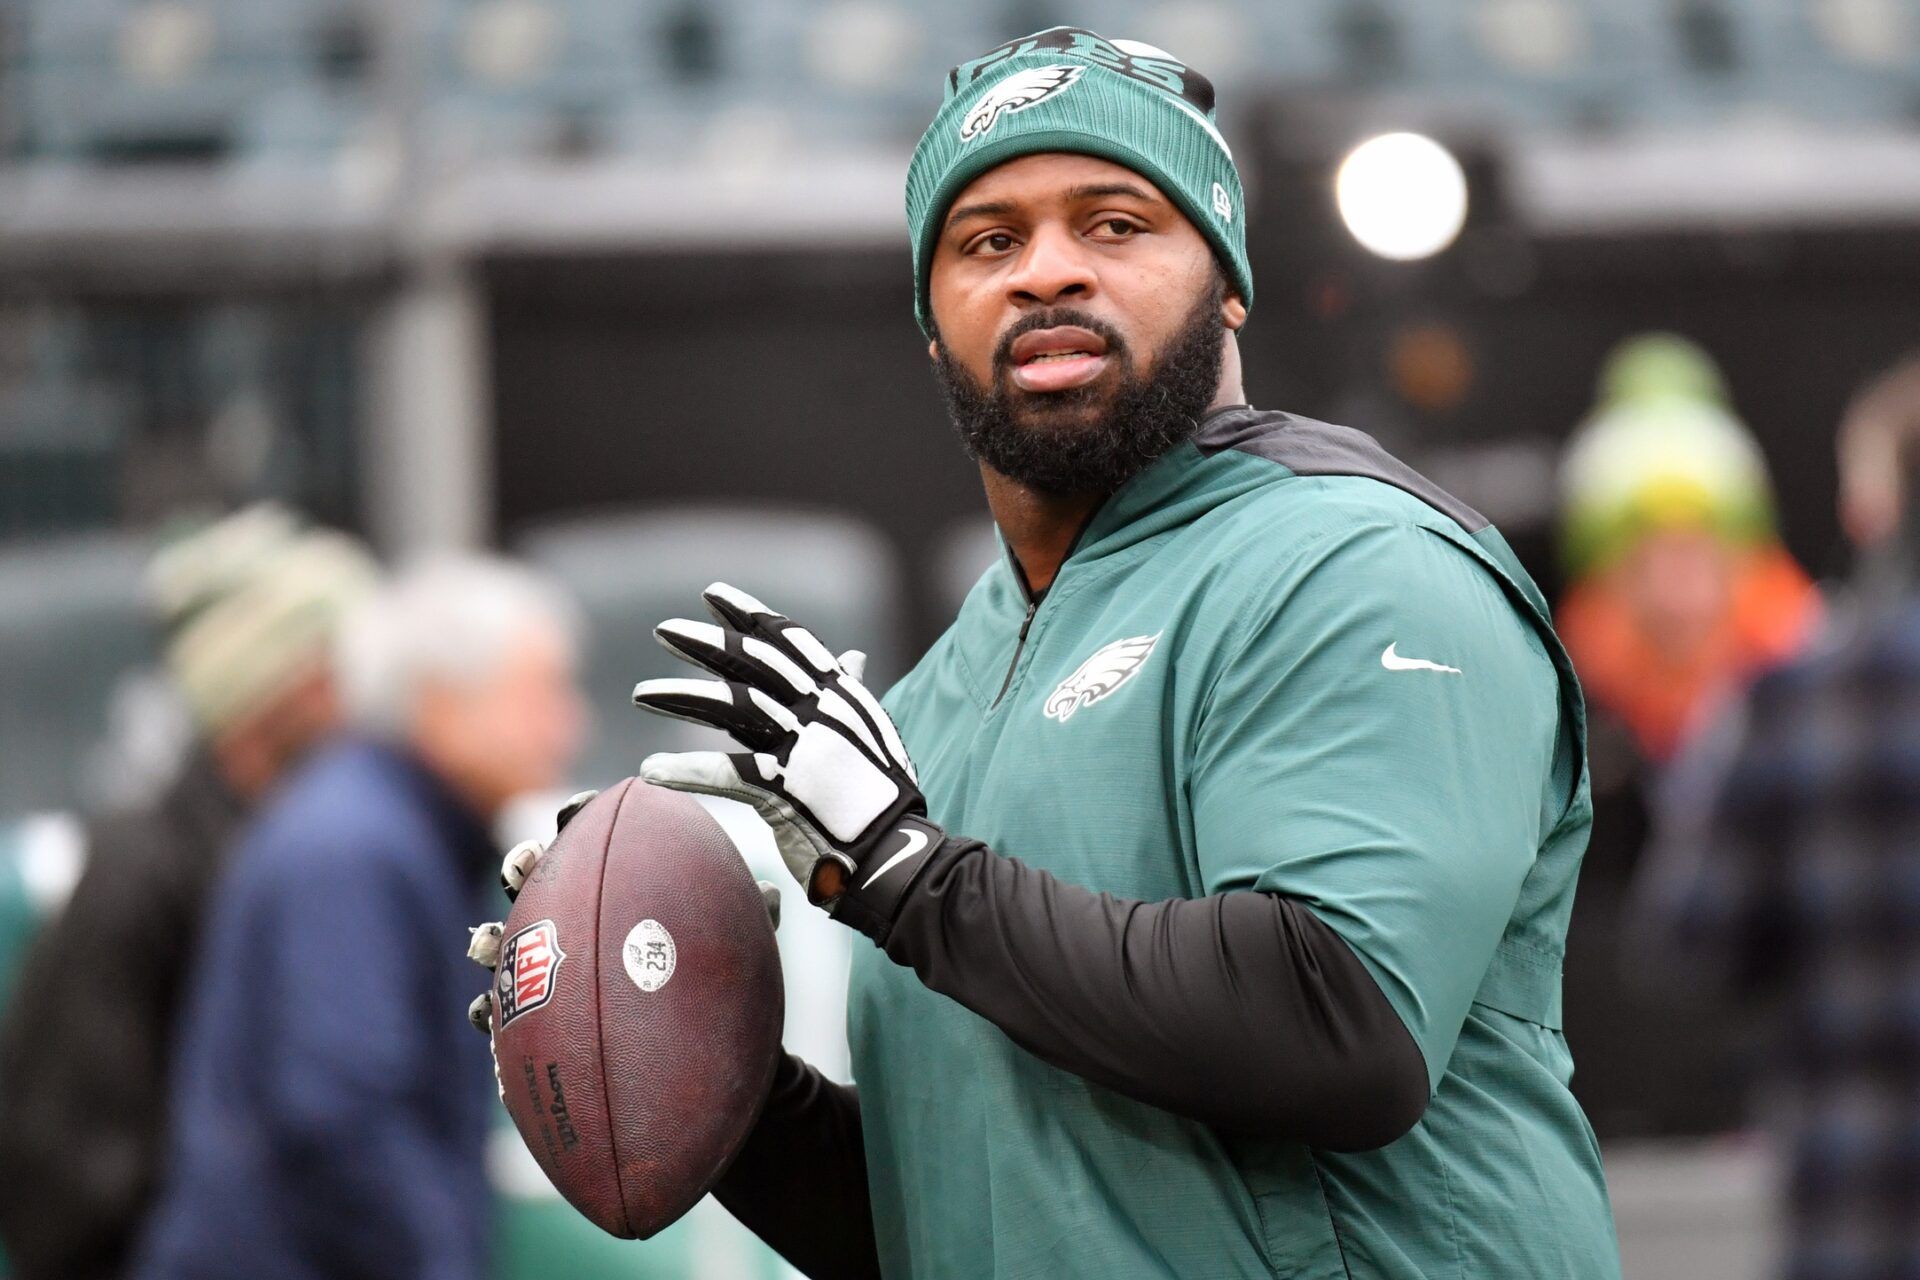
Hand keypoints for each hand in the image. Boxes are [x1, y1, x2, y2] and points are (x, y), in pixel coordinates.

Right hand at [465, 788, 781, 1035]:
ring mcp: (553, 976)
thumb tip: (772, 895)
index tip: (579, 808)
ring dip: (490, 937)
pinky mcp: (536, 1027)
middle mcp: (581, 926)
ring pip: (506, 948)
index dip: (579, 817)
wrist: (709, 1066)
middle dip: (525, 865)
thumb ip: (749, 921)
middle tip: (526, 864)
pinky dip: (489, 1014)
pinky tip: (485, 1014)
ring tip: (488, 941)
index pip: (594, 841)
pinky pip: (502, 1020)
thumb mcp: (740, 953)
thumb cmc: (722, 994)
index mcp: (620, 893)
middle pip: (540, 882)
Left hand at [631, 583, 942, 936]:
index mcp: (841, 695)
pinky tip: (651, 771)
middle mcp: (822, 712)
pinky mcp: (785, 791)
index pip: (790, 641)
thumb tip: (853, 656)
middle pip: (754, 663)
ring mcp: (804, 748)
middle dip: (707, 642)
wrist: (894, 853)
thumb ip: (852, 692)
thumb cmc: (881, 796)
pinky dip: (685, 772)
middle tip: (666, 631)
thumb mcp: (872, 731)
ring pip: (733, 706)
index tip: (713, 596)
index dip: (749, 615)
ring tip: (643, 694)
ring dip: (682, 697)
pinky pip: (724, 773)